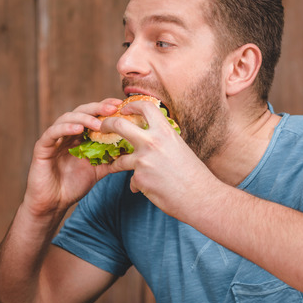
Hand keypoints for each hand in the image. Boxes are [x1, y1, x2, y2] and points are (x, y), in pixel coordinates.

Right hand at [22, 99, 121, 216]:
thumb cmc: (73, 185)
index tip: (121, 105)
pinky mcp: (42, 147)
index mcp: (80, 136)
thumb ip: (112, 160)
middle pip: (81, 112)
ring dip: (84, 118)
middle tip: (113, 108)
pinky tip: (78, 130)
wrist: (53, 203)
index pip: (93, 115)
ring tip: (98, 123)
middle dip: (98, 108)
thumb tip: (133, 153)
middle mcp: (67, 133)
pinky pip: (53, 133)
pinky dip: (65, 128)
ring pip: (67, 118)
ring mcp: (54, 138)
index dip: (106, 108)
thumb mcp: (98, 170)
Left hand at [105, 100, 219, 218]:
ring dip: (116, 164)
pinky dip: (138, 185)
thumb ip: (163, 141)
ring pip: (120, 160)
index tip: (125, 108)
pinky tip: (147, 189)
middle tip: (102, 128)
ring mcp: (143, 161)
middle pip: (119, 125)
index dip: (132, 105)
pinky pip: (133, 180)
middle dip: (106, 125)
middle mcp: (152, 143)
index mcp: (165, 131)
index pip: (145, 107)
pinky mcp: (140, 179)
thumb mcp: (179, 148)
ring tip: (115, 166)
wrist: (200, 197)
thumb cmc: (194, 174)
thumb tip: (150, 138)